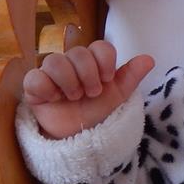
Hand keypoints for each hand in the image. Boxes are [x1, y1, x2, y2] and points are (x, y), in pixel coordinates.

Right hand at [23, 41, 154, 139]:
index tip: (108, 79)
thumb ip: (131, 76)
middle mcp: (71, 63)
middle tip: (91, 93)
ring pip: (54, 61)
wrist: (80, 137)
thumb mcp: (117, 96)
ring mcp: (51, 73)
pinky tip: (54, 99)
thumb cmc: (98, 112)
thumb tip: (149, 59)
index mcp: (93, 62)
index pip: (99, 46)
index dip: (105, 61)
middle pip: (77, 52)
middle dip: (88, 75)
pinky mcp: (34, 86)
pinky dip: (46, 89)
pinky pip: (34, 77)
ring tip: (74, 98)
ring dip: (69, 82)